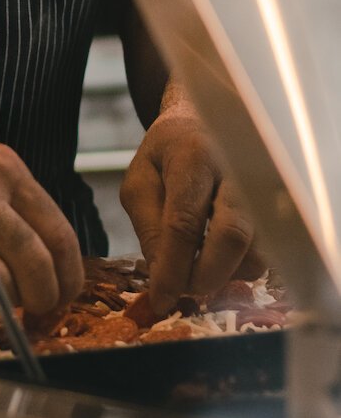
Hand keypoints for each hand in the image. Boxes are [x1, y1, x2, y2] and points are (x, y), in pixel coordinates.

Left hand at [120, 100, 259, 314]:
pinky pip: (266, 254)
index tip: (161, 299)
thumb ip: (148, 226)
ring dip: (225, 273)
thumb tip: (163, 276)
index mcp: (193, 157)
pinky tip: (217, 254)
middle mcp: (236, 170)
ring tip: (199, 263)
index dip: (173, 268)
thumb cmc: (169, 153)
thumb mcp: (140, 179)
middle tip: (185, 290)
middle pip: (233, 235)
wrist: (208, 118)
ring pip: (255, 250)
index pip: (184, 221)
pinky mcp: (276, 208)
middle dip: (208, 275)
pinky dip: (239, 266)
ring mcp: (263, 188)